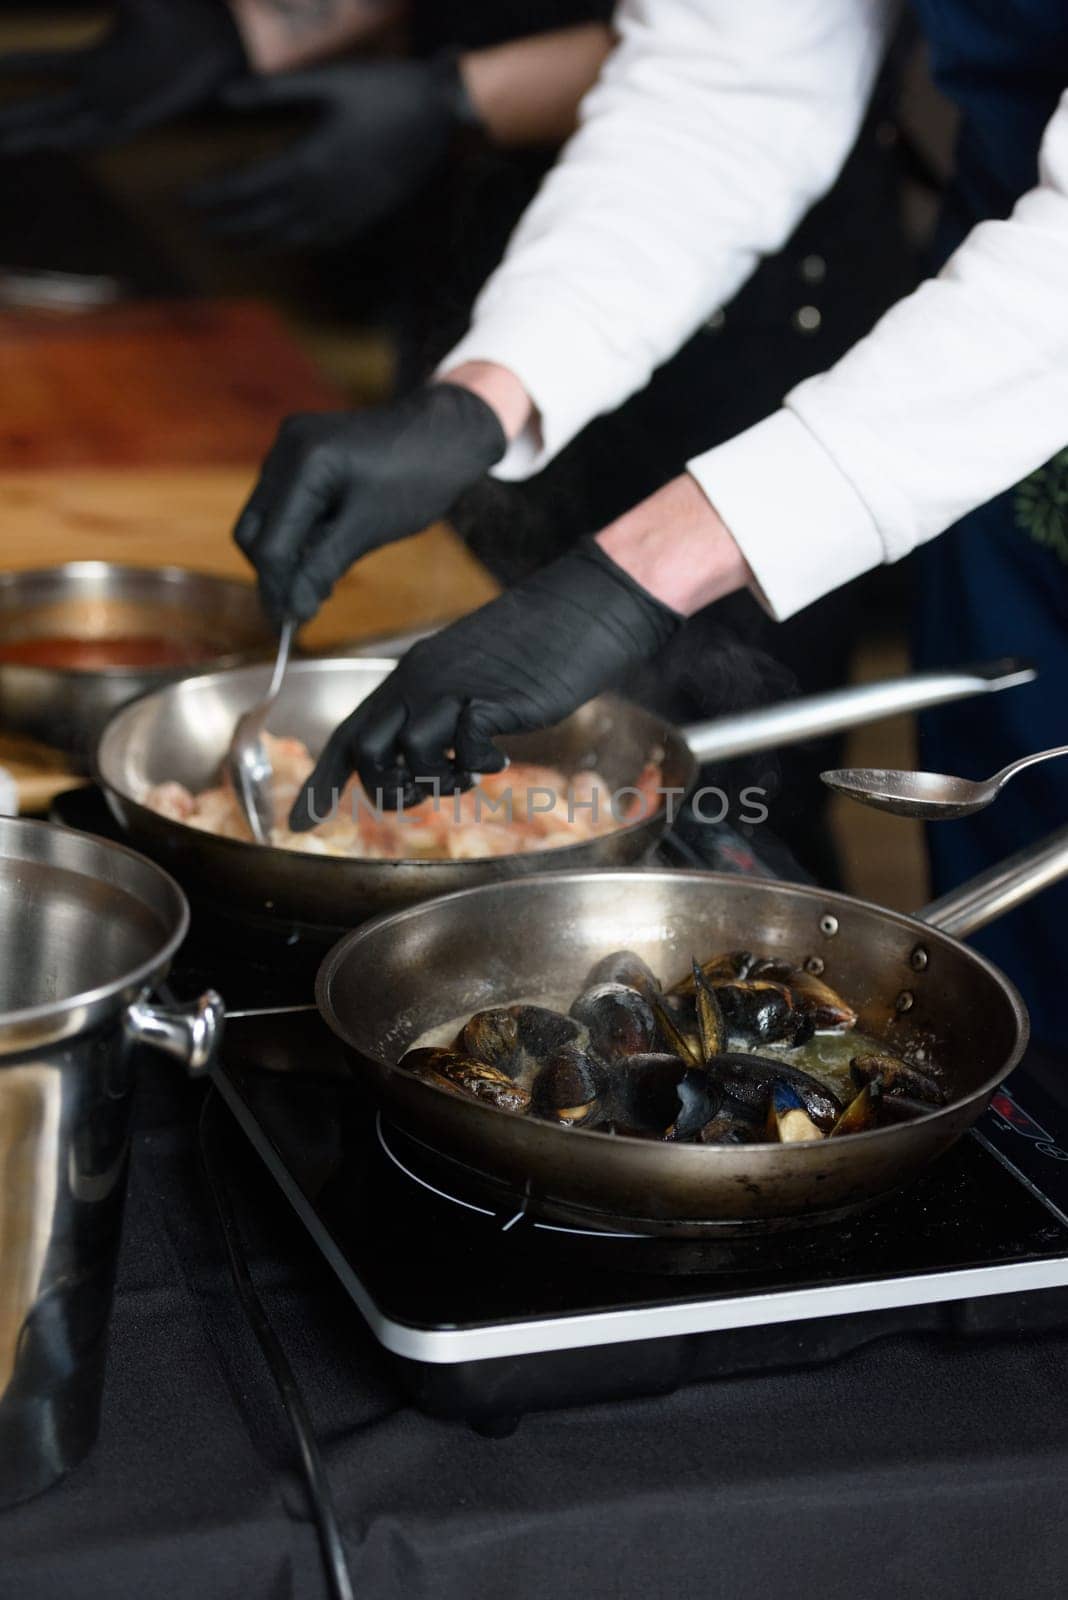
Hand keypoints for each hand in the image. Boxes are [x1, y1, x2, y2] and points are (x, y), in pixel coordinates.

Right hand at [0, 0, 246, 153]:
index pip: (42, 65)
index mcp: (96, 63)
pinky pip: (101, 131)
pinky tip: (54, 139)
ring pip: (63, 126)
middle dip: (13, 120)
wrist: (217, 41)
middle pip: (43, 108)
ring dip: (35, 134)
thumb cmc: (181, 19)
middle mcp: (102, 91)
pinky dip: (78, 135)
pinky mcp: (140, 119)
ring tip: (4, 144)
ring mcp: (118, 108)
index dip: (13, 66)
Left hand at [193, 55, 476, 248]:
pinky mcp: (367, 214)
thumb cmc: (382, 91)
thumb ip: (273, 92)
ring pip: (292, 236)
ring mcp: (347, 211)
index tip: (188, 199)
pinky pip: (325, 239)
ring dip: (260, 241)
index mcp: (309, 162)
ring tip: (235, 243)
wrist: (439, 116)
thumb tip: (225, 95)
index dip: (216, 196)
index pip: (249, 188)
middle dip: (231, 225)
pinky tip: (288, 239)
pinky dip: (299, 241)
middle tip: (202, 230)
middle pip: (265, 220)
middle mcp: (324, 196)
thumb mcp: (326, 82)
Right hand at [234, 383, 506, 624]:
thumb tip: (293, 612)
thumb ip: (323, 567)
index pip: (271, 542)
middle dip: (274, 573)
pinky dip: (297, 533)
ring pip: (265, 519)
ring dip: (286, 556)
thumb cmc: (418, 478)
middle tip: (303, 609)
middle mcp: (286, 446)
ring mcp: (290, 445)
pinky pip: (283, 503)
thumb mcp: (370, 528)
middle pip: (254, 530)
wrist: (447, 433)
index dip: (277, 589)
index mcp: (305, 461)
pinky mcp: (300, 452)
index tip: (291, 625)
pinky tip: (323, 553)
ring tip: (319, 584)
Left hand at [289, 538, 680, 826]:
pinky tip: (502, 755)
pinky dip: (479, 765)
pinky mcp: (491, 698)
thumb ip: (439, 713)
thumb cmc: (533, 648)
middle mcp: (421, 680)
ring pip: (409, 753)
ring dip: (438, 780)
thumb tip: (420, 760)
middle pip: (368, 751)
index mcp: (410, 676)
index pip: (349, 734)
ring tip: (469, 771)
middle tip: (427, 793)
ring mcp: (454, 687)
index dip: (322, 782)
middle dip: (390, 789)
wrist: (584, 608)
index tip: (300, 822)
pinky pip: (463, 747)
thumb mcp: (469, 679)